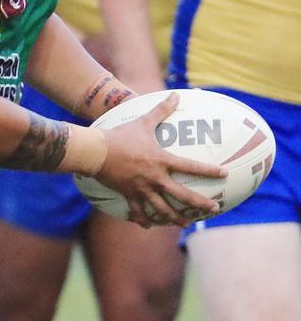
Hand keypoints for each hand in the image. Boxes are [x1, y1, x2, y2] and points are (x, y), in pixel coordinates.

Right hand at [95, 92, 226, 228]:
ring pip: (162, 209)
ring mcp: (142, 189)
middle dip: (199, 203)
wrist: (97, 151)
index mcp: (162, 161)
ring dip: (175, 218)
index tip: (224, 174)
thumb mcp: (143, 121)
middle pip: (182, 195)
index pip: (191, 166)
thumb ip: (162, 110)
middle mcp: (155, 178)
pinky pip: (138, 211)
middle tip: (214, 209)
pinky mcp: (129, 195)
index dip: (209, 170)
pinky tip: (149, 226)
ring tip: (185, 224)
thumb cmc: (121, 135)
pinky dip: (144, 220)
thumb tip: (176, 94)